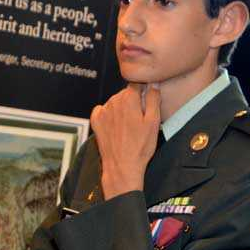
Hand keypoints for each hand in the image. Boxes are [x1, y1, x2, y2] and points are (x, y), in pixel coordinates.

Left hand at [90, 84, 160, 198]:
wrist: (122, 166)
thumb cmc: (140, 147)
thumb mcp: (154, 122)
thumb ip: (153, 99)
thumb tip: (153, 84)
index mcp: (128, 99)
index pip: (137, 83)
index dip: (144, 91)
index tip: (147, 101)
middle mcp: (113, 101)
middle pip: (126, 93)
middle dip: (133, 101)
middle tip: (139, 119)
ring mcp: (103, 111)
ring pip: (115, 102)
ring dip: (122, 109)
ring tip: (129, 127)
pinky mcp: (96, 121)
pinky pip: (103, 110)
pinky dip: (109, 115)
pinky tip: (116, 126)